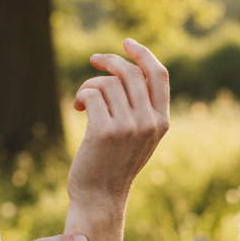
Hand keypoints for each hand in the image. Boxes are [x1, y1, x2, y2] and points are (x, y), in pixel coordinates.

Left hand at [67, 38, 169, 209]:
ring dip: (90, 85)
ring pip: (108, 82)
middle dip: (110, 60)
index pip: (159, 75)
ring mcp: (129, 127)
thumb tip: (128, 69)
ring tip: (82, 100)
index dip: (143, 54)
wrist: (100, 197)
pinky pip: (91, 94)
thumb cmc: (114, 165)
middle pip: (131, 72)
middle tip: (94, 60)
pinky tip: (77, 107)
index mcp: (162, 122)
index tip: (126, 42)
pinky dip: (81, 95)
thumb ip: (141, 109)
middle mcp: (149, 122)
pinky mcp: (105, 131)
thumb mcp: (138, 137)